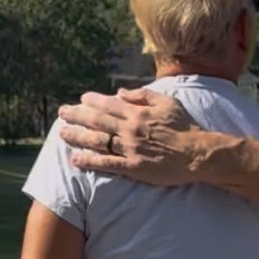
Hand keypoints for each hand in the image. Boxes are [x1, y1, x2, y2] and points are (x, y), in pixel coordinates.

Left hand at [58, 88, 200, 185]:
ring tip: (62, 133)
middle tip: (62, 113)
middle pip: (97, 121)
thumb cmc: (186, 127)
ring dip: (78, 136)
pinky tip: (76, 159)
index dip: (93, 101)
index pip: (109, 104)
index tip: (81, 99)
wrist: (197, 153)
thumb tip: (121, 92)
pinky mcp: (132, 167)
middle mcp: (130, 129)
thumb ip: (143, 95)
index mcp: (137, 113)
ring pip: (97, 140)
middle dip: (77, 116)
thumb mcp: (167, 102)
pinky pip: (106, 163)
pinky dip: (90, 161)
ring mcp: (129, 148)